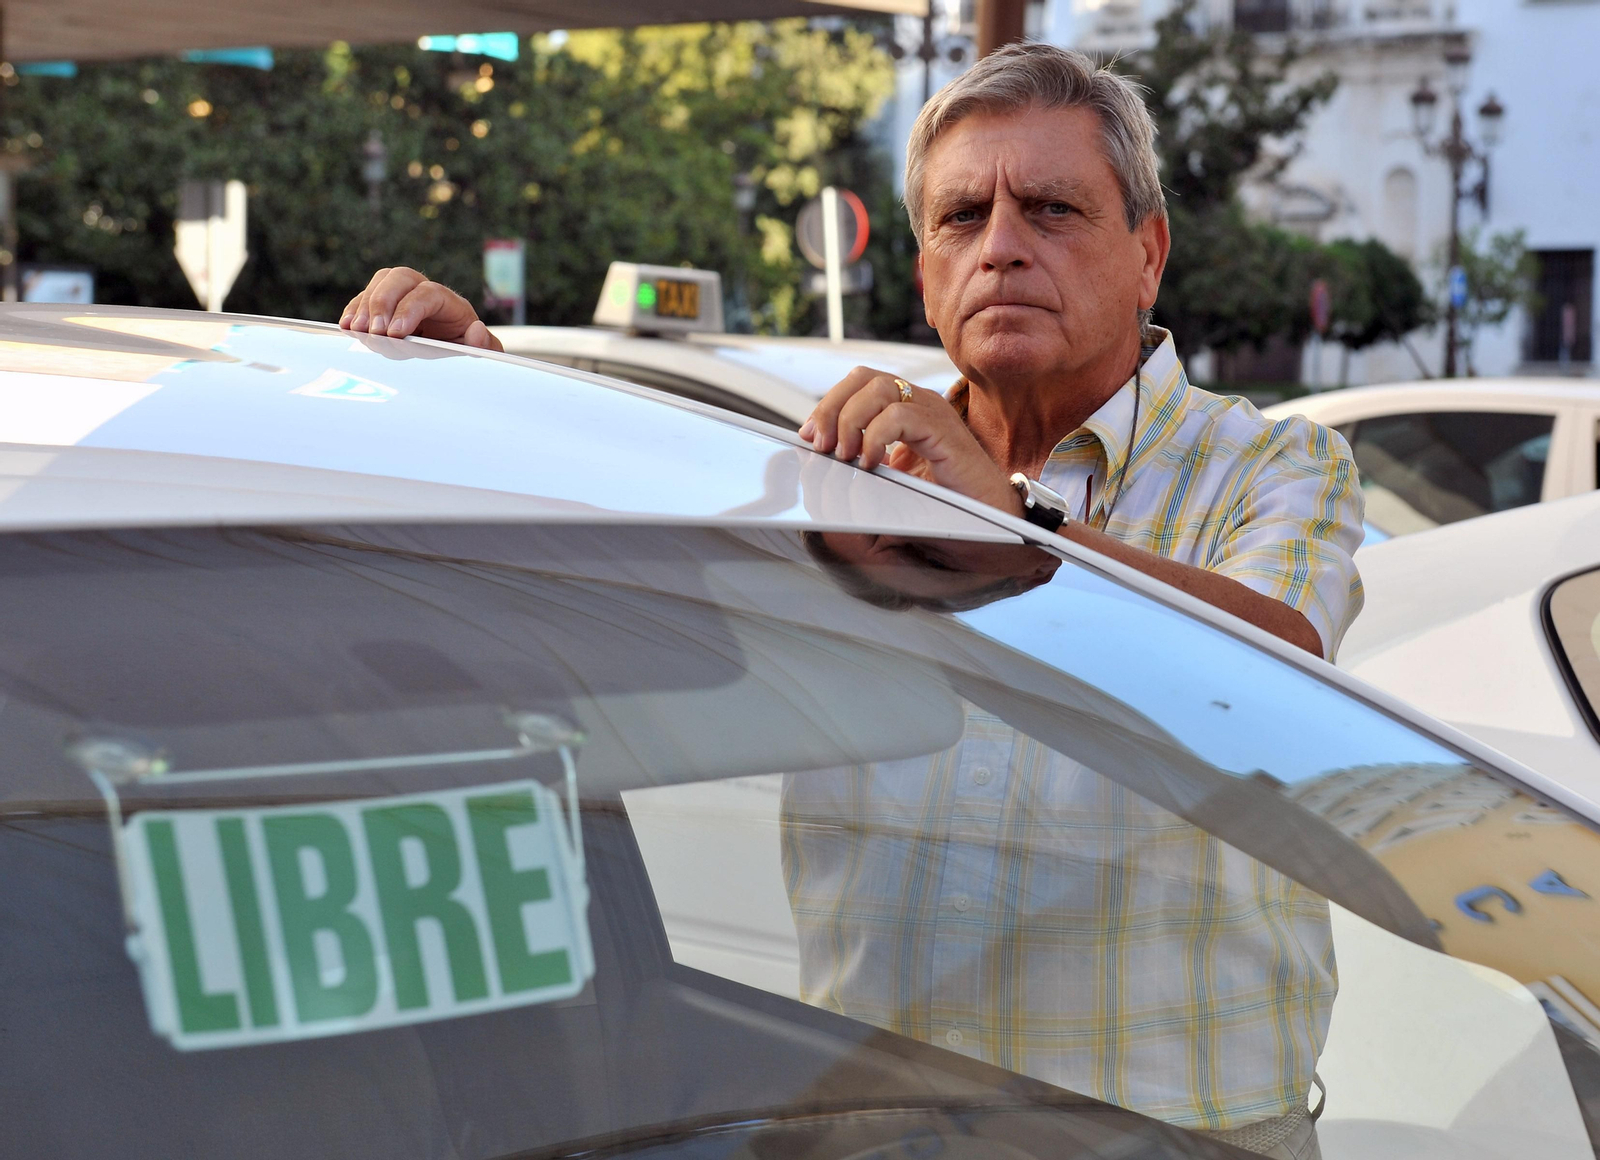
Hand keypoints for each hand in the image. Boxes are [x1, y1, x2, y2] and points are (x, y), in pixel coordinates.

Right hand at [339, 267, 502, 350]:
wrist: (449, 344)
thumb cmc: (463, 345)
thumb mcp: (479, 350)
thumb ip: (484, 345)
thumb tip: (476, 330)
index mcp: (449, 300)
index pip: (427, 294)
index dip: (409, 310)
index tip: (396, 333)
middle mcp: (423, 288)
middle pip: (399, 278)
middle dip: (383, 303)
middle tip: (375, 331)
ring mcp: (401, 293)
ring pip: (379, 283)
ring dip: (364, 306)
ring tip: (358, 331)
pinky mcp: (382, 302)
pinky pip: (363, 297)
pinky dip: (353, 310)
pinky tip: (348, 327)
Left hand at [799, 367, 1021, 516]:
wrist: (993, 521)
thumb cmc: (946, 505)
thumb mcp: (892, 483)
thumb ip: (863, 470)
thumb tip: (822, 468)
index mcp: (906, 409)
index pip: (858, 383)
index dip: (827, 404)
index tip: (809, 436)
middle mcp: (919, 403)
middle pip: (863, 377)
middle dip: (830, 408)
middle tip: (820, 445)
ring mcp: (933, 413)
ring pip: (878, 389)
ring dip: (850, 421)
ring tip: (845, 455)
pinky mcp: (944, 432)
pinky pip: (899, 415)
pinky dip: (875, 437)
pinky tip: (872, 463)